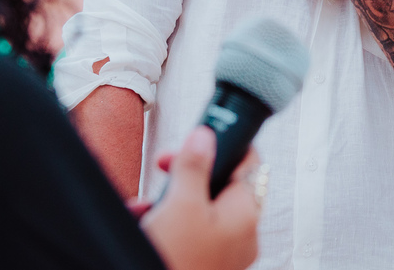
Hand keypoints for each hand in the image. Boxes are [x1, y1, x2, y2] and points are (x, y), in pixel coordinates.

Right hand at [139, 127, 260, 269]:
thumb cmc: (176, 259)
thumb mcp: (181, 203)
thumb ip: (195, 165)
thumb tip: (205, 136)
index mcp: (245, 214)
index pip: (249, 165)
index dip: (224, 146)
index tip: (200, 137)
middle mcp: (241, 234)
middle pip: (220, 186)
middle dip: (187, 173)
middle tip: (165, 165)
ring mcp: (223, 253)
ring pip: (200, 210)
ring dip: (170, 199)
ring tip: (146, 202)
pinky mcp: (203, 263)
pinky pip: (188, 233)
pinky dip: (167, 223)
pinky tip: (143, 220)